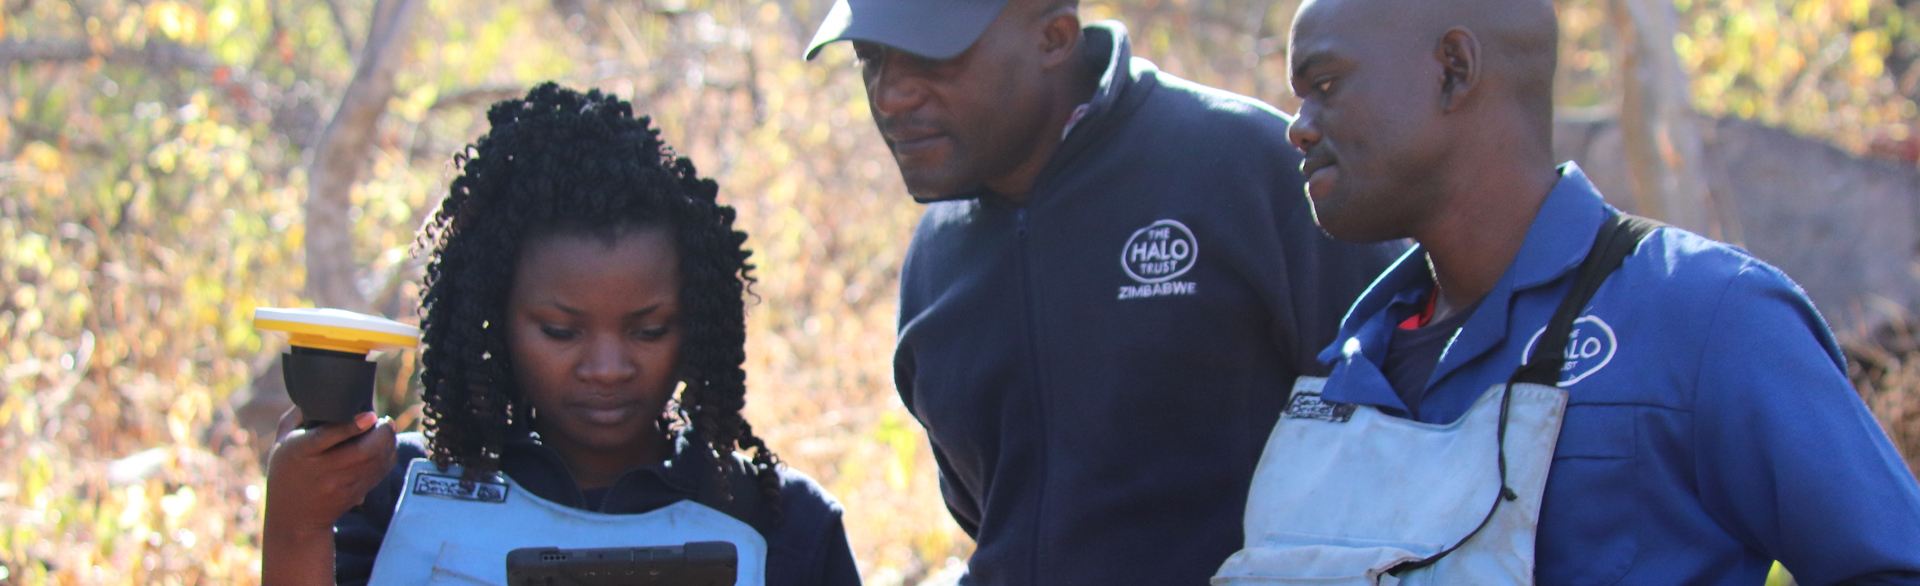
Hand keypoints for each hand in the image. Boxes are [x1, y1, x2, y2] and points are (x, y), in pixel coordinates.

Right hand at [264, 409, 396, 536]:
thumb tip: (319, 392)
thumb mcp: (281, 441)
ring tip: (387, 430)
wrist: (293, 518)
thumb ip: (297, 416)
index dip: (351, 426)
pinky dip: (388, 457)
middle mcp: (321, 470)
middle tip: (385, 421)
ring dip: (388, 443)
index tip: (370, 415)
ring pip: (374, 462)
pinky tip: (386, 446)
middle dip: (382, 434)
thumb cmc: (286, 470)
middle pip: (361, 451)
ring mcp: (339, 485)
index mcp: (300, 452)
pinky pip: (378, 473)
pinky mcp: (354, 495)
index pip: (328, 438)